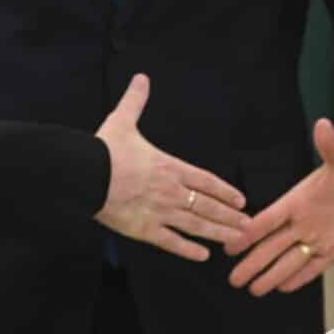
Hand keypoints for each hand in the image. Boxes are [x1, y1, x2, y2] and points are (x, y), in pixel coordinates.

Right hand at [95, 75, 248, 259]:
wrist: (85, 174)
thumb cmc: (105, 149)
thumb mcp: (122, 120)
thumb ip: (136, 101)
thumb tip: (141, 78)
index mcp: (170, 167)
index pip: (206, 181)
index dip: (225, 191)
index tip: (241, 200)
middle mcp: (171, 191)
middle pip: (207, 206)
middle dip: (229, 216)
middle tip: (248, 226)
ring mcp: (159, 212)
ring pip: (196, 225)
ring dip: (218, 233)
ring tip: (236, 240)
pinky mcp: (144, 230)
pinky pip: (171, 242)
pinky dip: (188, 250)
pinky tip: (203, 255)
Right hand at [225, 118, 333, 295]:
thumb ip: (329, 146)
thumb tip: (322, 126)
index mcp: (299, 199)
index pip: (268, 219)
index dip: (248, 232)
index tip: (230, 244)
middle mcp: (304, 221)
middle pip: (272, 246)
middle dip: (252, 262)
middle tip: (234, 278)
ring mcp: (318, 237)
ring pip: (288, 260)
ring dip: (271, 275)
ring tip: (253, 288)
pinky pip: (312, 267)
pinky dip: (298, 277)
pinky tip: (283, 287)